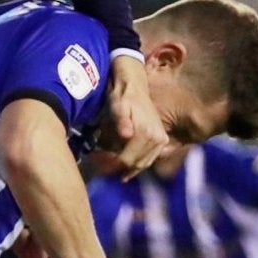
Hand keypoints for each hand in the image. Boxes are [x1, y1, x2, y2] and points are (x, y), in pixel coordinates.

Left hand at [102, 55, 164, 175]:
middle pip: (134, 163)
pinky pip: (148, 159)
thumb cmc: (122, 97)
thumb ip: (121, 121)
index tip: (95, 166)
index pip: (127, 159)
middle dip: (116, 169)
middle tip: (98, 169)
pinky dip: (136, 165)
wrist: (134, 87)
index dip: (110, 166)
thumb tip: (126, 135)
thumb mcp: (117, 106)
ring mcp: (162, 141)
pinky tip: (124, 169)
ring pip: (142, 164)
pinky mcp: (162, 141)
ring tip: (108, 170)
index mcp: (147, 132)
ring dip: (126, 169)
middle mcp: (157, 139)